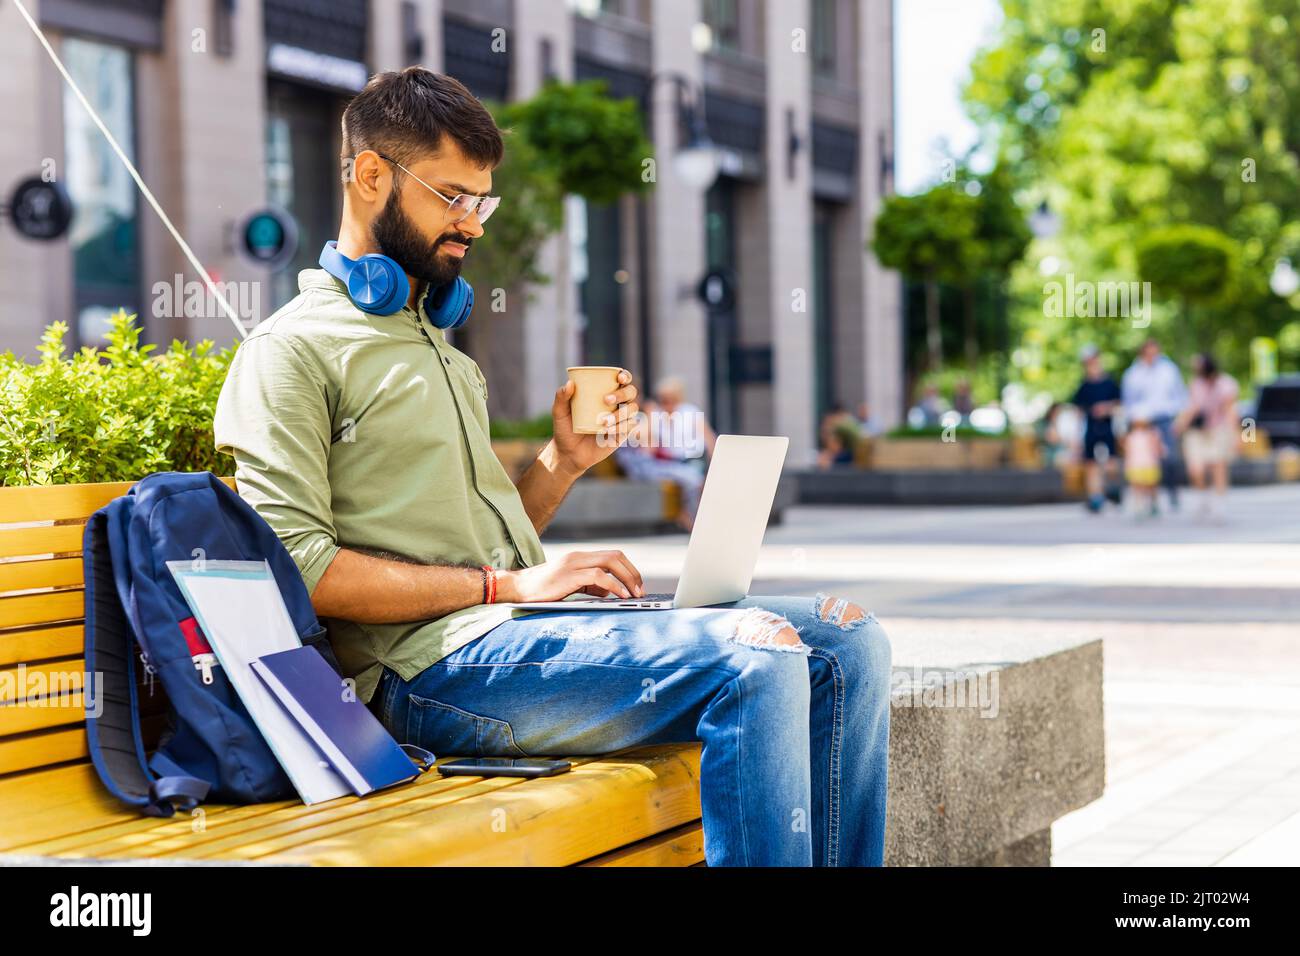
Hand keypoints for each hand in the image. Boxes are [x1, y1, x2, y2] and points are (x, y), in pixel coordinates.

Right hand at [497, 550, 645, 601]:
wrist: (517, 588)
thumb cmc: (543, 590)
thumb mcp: (570, 585)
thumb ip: (589, 585)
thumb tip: (609, 592)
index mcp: (580, 557)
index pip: (613, 555)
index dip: (629, 569)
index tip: (637, 586)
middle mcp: (578, 557)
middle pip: (616, 555)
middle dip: (633, 573)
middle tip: (641, 591)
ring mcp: (573, 564)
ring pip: (610, 562)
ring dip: (627, 578)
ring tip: (634, 595)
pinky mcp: (569, 575)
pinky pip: (599, 576)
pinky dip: (614, 585)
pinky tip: (621, 596)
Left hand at [550, 369, 639, 474]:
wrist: (569, 454)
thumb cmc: (565, 429)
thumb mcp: (559, 412)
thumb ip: (561, 397)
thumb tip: (570, 383)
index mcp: (604, 393)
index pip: (621, 380)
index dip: (625, 376)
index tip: (618, 378)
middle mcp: (616, 404)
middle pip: (631, 392)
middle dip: (622, 394)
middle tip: (606, 400)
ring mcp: (621, 419)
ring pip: (632, 409)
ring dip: (621, 414)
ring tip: (604, 423)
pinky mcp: (623, 434)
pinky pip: (630, 427)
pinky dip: (621, 427)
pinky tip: (609, 432)